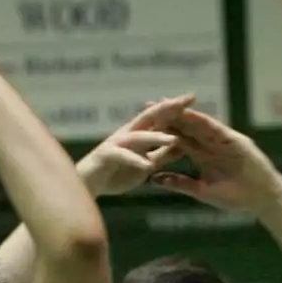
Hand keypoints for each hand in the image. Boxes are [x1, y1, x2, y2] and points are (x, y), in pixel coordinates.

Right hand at [78, 95, 192, 196]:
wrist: (88, 184)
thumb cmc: (116, 173)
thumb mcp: (145, 164)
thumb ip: (161, 155)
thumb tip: (182, 146)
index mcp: (138, 133)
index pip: (159, 117)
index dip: (175, 108)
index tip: (193, 97)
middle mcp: (128, 133)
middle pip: (150, 117)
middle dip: (168, 108)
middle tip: (187, 100)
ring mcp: (116, 143)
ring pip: (139, 137)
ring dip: (156, 138)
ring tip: (174, 140)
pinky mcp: (107, 155)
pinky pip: (124, 156)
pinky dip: (136, 160)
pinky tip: (148, 165)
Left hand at [149, 109, 281, 213]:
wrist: (263, 200)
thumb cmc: (236, 197)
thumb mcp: (201, 191)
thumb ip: (180, 183)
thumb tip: (155, 179)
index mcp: (202, 154)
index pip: (178, 139)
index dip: (160, 131)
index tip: (142, 125)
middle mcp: (211, 144)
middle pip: (186, 127)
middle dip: (168, 116)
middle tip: (148, 105)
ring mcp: (223, 140)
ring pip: (199, 124)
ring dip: (183, 114)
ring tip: (166, 104)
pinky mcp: (236, 141)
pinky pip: (217, 129)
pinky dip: (203, 122)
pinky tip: (190, 114)